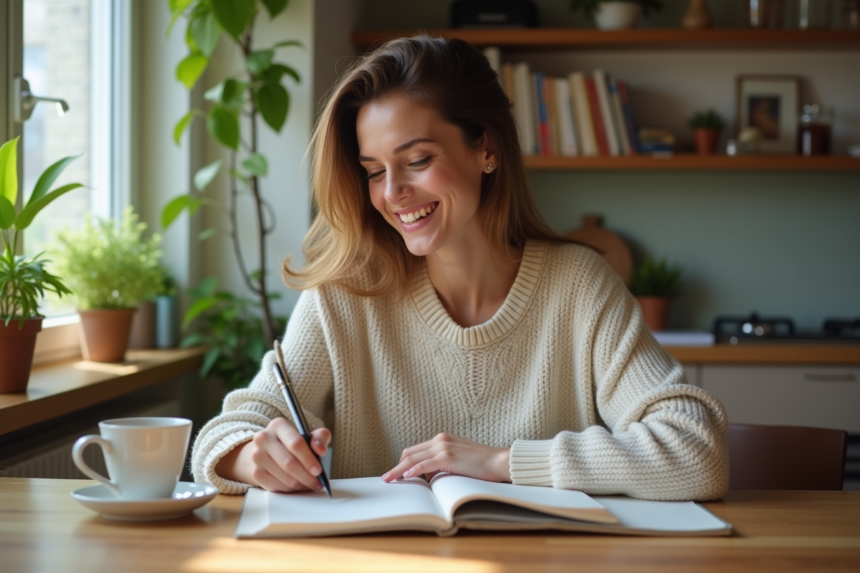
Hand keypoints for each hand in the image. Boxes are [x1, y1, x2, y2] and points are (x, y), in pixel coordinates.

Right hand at [236, 417, 330, 492]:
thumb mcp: (309, 435)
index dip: (309, 459)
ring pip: (283, 477)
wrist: (268, 450)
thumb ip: (320, 438)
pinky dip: (289, 489)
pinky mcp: (255, 472)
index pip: (295, 443)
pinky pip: (276, 486)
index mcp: (278, 425)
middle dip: (306, 477)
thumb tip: (321, 449)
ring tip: (309, 484)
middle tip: (317, 483)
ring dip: (300, 484)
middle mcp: (263, 438)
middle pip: (289, 463)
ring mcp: (257, 456)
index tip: (318, 470)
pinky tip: (296, 485)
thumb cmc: (292, 442)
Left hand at [382, 433, 510, 483]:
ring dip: (399, 470)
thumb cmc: (482, 464)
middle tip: (387, 478)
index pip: (416, 450)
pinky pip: (424, 465)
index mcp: (442, 439)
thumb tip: (428, 475)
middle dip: (397, 466)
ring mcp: (443, 446)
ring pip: (413, 459)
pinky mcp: (448, 456)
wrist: (499, 461)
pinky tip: (405, 477)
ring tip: (389, 479)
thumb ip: (442, 464)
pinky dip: (413, 471)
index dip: (403, 462)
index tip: (396, 473)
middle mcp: (440, 439)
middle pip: (410, 453)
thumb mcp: (458, 460)